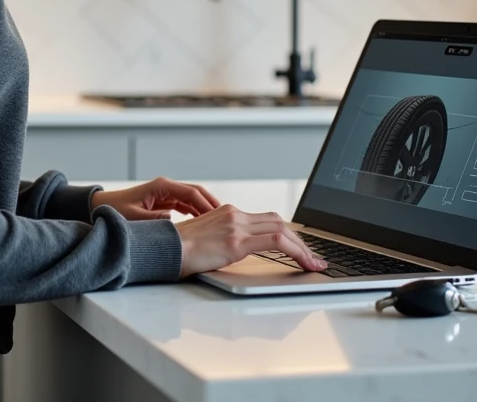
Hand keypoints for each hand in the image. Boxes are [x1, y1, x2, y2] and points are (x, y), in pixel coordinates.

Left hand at [90, 177, 219, 220]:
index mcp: (161, 186)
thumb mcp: (136, 218)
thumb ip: (155, 220)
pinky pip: (185, 205)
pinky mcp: (164, 202)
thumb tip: (174, 223)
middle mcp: (166, 187)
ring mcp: (166, 193)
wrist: (101, 207)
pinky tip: (204, 224)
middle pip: (196, 193)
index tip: (218, 216)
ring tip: (218, 224)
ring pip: (192, 199)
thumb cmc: (116, 211)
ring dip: (204, 209)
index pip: (191, 193)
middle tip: (225, 219)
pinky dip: (195, 212)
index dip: (206, 204)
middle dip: (211, 204)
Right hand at [174, 205, 326, 277]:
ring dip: (303, 247)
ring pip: (283, 229)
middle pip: (279, 221)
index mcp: (227, 213)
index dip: (288, 233)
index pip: (266, 219)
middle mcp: (234, 214)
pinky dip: (296, 252)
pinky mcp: (236, 240)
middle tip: (313, 257)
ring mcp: (236, 225)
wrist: (162, 250)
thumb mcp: (206, 242)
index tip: (299, 248)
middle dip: (300, 240)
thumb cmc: (178, 251)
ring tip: (314, 264)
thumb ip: (225, 242)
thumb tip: (239, 254)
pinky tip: (304, 264)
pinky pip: (277, 241)